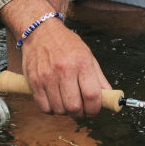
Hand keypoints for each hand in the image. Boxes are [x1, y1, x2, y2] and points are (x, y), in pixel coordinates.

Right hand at [0, 0, 111, 115]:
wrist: (41, 32)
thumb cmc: (66, 44)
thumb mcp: (88, 56)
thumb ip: (99, 78)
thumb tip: (110, 97)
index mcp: (82, 63)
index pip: (92, 95)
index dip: (95, 108)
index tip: (95, 110)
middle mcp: (64, 70)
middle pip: (75, 107)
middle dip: (81, 113)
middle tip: (82, 109)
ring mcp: (47, 77)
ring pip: (59, 110)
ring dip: (66, 112)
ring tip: (68, 102)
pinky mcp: (34, 82)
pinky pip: (44, 107)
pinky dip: (52, 110)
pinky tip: (56, 101)